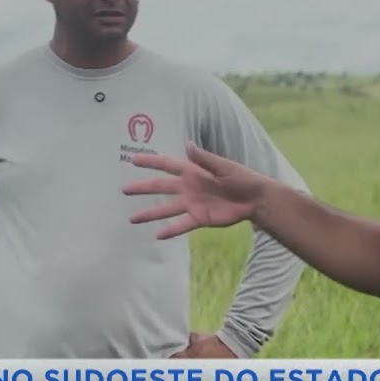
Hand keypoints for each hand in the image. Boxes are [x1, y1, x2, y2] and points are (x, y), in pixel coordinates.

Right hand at [124, 141, 267, 238]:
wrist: (255, 200)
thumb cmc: (242, 178)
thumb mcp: (224, 166)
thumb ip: (204, 158)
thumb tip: (187, 144)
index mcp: (193, 171)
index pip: (167, 165)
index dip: (151, 162)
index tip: (133, 160)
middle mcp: (188, 187)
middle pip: (160, 187)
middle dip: (142, 188)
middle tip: (124, 190)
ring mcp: (192, 204)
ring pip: (166, 209)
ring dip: (150, 213)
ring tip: (132, 219)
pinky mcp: (199, 218)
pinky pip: (181, 225)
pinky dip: (170, 230)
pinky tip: (157, 236)